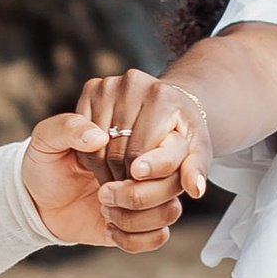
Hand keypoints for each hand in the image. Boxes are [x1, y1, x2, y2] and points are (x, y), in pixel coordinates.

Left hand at [21, 109, 188, 251]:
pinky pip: (157, 238)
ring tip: (103, 207)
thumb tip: (98, 137)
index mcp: (135, 139)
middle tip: (104, 191)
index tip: (134, 170)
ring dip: (136, 216)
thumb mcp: (46, 139)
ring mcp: (146, 199)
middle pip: (176, 182)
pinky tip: (108, 229)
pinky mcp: (138, 227)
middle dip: (142, 193)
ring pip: (170, 211)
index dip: (162, 160)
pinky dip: (133, 238)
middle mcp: (147, 169)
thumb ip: (68, 128)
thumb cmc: (45, 163)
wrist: (35, 199)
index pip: (173, 146)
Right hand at [76, 68, 209, 195]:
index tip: (135, 194)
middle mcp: (134, 84)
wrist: (167, 102)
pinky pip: (79, 134)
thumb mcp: (197, 151)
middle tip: (128, 193)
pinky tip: (107, 162)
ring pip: (96, 146)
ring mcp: (110, 84)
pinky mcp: (92, 87)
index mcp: (163, 97)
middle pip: (116, 151)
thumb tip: (195, 189)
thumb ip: (196, 170)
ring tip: (119, 181)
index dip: (137, 179)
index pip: (139, 153)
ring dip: (105, 171)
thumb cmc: (182, 132)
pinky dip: (91, 155)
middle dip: (122, 179)